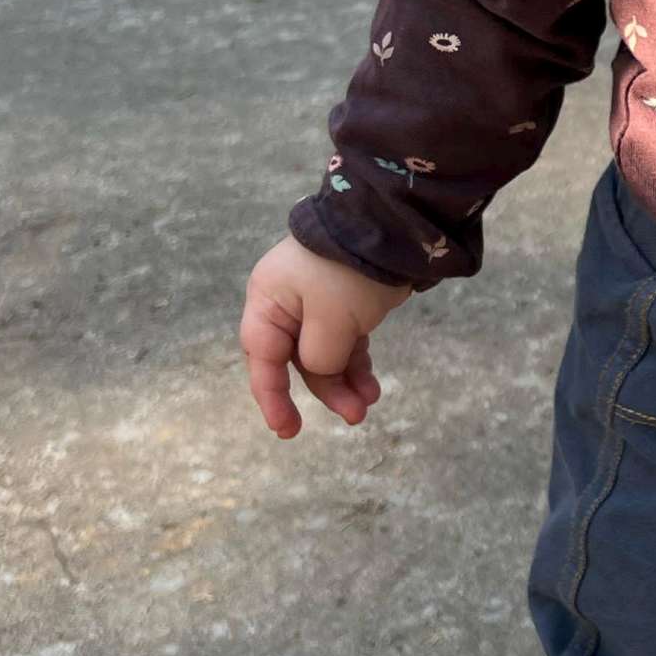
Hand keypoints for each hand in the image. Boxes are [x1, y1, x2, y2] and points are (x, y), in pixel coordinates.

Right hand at [240, 235, 408, 439]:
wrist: (393, 226)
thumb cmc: (349, 271)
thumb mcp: (331, 321)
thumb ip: (318, 357)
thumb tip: (322, 371)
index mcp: (268, 300)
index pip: (262, 357)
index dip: (272, 396)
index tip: (288, 430)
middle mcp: (286, 303)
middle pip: (297, 360)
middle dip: (325, 389)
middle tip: (354, 416)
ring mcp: (317, 303)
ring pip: (325, 355)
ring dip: (344, 382)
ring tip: (369, 404)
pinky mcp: (346, 304)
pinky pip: (345, 344)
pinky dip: (356, 365)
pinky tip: (371, 387)